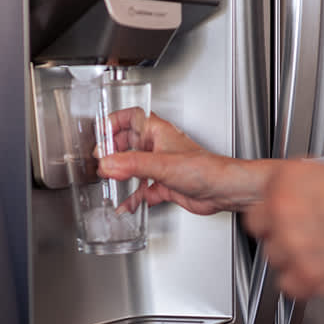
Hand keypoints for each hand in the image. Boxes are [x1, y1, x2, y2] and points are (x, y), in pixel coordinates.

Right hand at [97, 109, 275, 214]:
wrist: (224, 191)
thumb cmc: (205, 169)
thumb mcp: (161, 164)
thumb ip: (131, 165)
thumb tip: (107, 164)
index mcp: (158, 132)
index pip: (131, 118)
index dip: (113, 123)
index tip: (99, 133)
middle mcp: (159, 147)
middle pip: (128, 143)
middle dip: (112, 151)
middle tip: (100, 160)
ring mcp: (162, 166)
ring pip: (134, 167)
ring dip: (121, 174)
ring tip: (107, 180)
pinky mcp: (165, 185)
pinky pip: (143, 190)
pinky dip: (133, 197)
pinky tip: (125, 205)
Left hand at [244, 161, 323, 312]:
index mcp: (293, 178)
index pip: (265, 191)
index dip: (280, 200)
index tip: (292, 205)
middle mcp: (286, 211)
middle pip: (260, 225)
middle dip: (278, 228)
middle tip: (305, 229)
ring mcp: (294, 247)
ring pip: (274, 257)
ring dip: (292, 256)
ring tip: (323, 251)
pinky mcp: (309, 280)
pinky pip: (289, 285)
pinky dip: (304, 283)